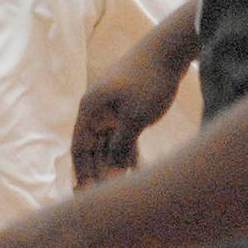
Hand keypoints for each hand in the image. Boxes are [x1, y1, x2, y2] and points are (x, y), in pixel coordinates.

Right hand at [72, 33, 186, 186]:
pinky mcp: (128, 106)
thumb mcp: (134, 119)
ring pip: (109, 142)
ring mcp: (113, 107)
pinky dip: (128, 151)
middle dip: (100, 172)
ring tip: (126, 188)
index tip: (88, 197)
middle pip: (93, 148)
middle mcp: (97, 108)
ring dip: (116, 164)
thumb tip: (110, 176)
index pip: (79, 148)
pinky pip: (123, 134)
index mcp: (90, 108)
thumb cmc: (149, 81)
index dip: (82, 173)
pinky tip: (138, 169)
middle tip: (111, 197)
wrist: (169, 49)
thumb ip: (119, 148)